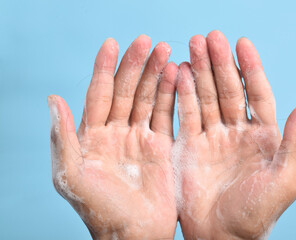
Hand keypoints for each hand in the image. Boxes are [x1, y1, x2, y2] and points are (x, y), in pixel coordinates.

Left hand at [48, 36, 177, 238]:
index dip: (104, 68)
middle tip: (148, 41)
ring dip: (156, 75)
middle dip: (136, 65)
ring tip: (166, 52)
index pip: (98, 93)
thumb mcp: (70, 176)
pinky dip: (172, 96)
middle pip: (126, 90)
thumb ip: (62, 137)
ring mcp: (139, 138)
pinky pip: (167, 115)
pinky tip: (178, 76)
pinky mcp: (161, 147)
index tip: (112, 43)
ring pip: (148, 98)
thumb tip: (53, 99)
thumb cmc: (99, 210)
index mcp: (92, 136)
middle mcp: (116, 132)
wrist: (133, 235)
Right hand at [174, 30, 295, 239]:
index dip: (251, 68)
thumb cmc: (256, 214)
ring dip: (200, 72)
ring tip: (192, 47)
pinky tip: (178, 73)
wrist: (221, 237)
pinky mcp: (189, 146)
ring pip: (206, 97)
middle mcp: (237, 132)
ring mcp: (212, 137)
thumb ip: (295, 143)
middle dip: (219, 62)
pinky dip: (182, 94)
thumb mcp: (285, 180)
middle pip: (229, 89)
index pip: (258, 94)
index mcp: (263, 137)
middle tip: (209, 37)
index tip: (241, 42)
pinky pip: (185, 115)